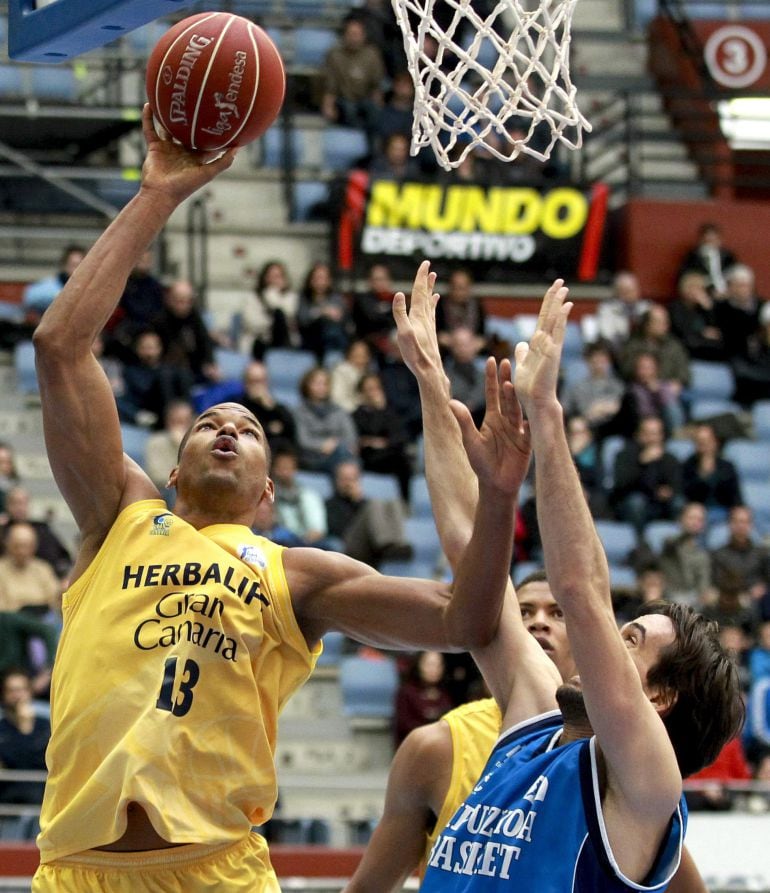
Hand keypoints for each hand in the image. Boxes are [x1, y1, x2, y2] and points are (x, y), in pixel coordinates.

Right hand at [139, 104, 236, 205]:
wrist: (161, 193)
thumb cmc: (185, 186)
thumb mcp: (208, 173)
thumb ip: (223, 162)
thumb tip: (238, 148)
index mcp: (196, 158)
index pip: (206, 142)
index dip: (212, 132)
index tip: (219, 117)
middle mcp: (182, 152)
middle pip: (188, 132)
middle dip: (191, 120)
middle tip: (197, 100)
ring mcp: (168, 149)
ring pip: (168, 128)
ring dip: (168, 115)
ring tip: (171, 97)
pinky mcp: (154, 147)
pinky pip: (150, 129)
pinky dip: (148, 117)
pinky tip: (148, 103)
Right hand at [392, 260, 446, 383]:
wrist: (429, 371)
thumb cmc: (415, 354)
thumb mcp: (403, 333)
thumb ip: (400, 314)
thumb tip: (399, 294)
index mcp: (418, 316)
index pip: (419, 292)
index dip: (421, 277)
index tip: (425, 263)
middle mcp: (425, 318)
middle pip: (425, 295)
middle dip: (426, 280)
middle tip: (429, 267)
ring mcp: (429, 325)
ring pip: (429, 302)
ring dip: (430, 289)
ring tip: (433, 278)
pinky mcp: (430, 333)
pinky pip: (431, 313)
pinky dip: (432, 303)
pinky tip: (435, 301)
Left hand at [450, 358, 530, 493]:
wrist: (495, 485)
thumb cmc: (481, 463)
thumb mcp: (470, 441)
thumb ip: (463, 421)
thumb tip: (451, 402)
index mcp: (493, 418)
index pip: (492, 393)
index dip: (492, 378)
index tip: (492, 360)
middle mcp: (507, 421)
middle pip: (507, 397)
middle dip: (506, 380)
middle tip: (507, 362)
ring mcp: (518, 431)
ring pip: (517, 411)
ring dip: (514, 399)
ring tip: (512, 385)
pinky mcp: (527, 443)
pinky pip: (529, 431)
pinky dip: (531, 422)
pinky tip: (533, 411)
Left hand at [513, 279, 571, 415]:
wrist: (536, 402)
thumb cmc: (530, 388)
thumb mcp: (522, 366)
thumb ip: (523, 353)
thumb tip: (521, 343)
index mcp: (538, 345)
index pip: (542, 320)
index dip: (546, 305)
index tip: (552, 290)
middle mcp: (546, 343)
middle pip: (550, 316)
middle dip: (554, 298)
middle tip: (560, 281)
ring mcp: (551, 347)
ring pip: (555, 321)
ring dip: (558, 304)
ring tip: (563, 288)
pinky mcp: (553, 354)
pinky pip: (557, 333)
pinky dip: (561, 319)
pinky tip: (566, 306)